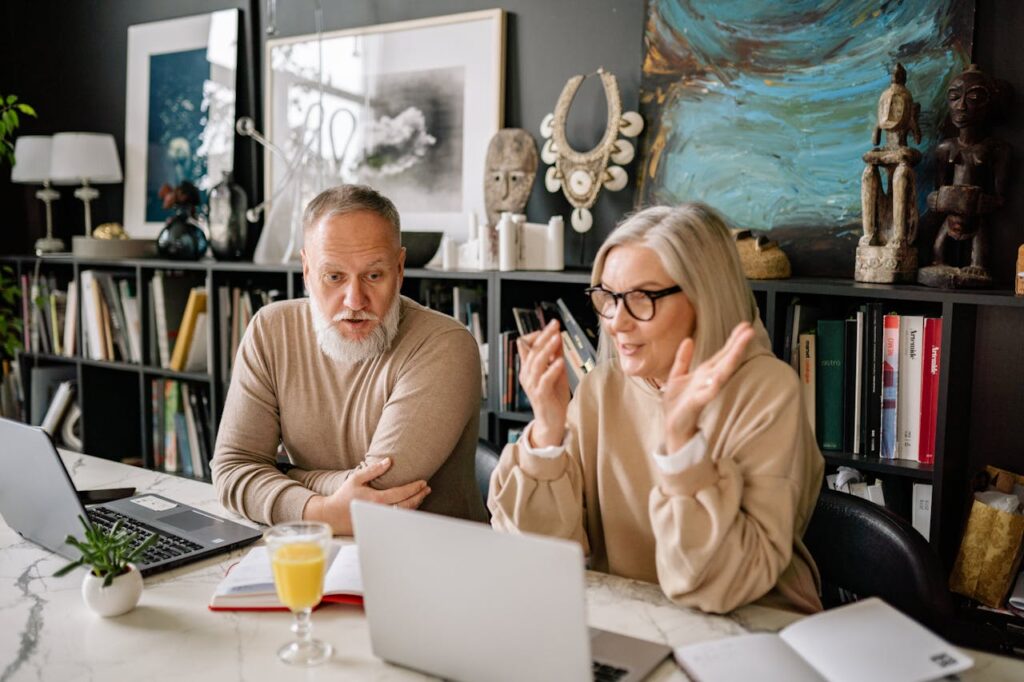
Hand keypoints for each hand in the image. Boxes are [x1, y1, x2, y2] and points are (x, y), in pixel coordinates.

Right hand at [303, 457, 429, 534]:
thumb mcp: (356, 479)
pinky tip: (411, 506)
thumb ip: (373, 470)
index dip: (414, 488)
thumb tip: (389, 461)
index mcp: (376, 499)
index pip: (401, 493)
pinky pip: (397, 520)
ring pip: (404, 514)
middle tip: (427, 489)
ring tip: (422, 496)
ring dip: (415, 505)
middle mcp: (380, 511)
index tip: (423, 482)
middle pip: (407, 505)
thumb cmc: (343, 496)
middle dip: (419, 496)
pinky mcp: (379, 526)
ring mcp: (380, 521)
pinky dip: (407, 513)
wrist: (332, 516)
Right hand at [517, 320, 570, 447]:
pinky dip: (552, 369)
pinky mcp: (540, 394)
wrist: (552, 421)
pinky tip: (560, 361)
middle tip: (554, 324)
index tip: (552, 326)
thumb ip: (556, 356)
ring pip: (537, 362)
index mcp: (528, 369)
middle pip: (532, 350)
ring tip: (557, 338)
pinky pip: (545, 379)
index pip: (526, 345)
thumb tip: (558, 337)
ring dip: (548, 349)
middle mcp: (527, 375)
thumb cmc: (554, 397)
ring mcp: (532, 385)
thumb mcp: (557, 372)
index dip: (538, 334)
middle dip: (544, 336)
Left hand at [662, 322, 754, 453]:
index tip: (744, 325)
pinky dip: (714, 384)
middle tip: (749, 330)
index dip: (732, 340)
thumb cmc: (677, 403)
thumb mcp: (677, 376)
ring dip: (732, 359)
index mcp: (705, 373)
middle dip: (737, 345)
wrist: (672, 426)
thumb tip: (688, 340)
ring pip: (722, 372)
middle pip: (726, 359)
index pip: (722, 354)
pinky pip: (708, 392)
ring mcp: (705, 390)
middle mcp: (709, 380)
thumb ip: (683, 359)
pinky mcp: (698, 402)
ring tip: (741, 345)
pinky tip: (720, 376)